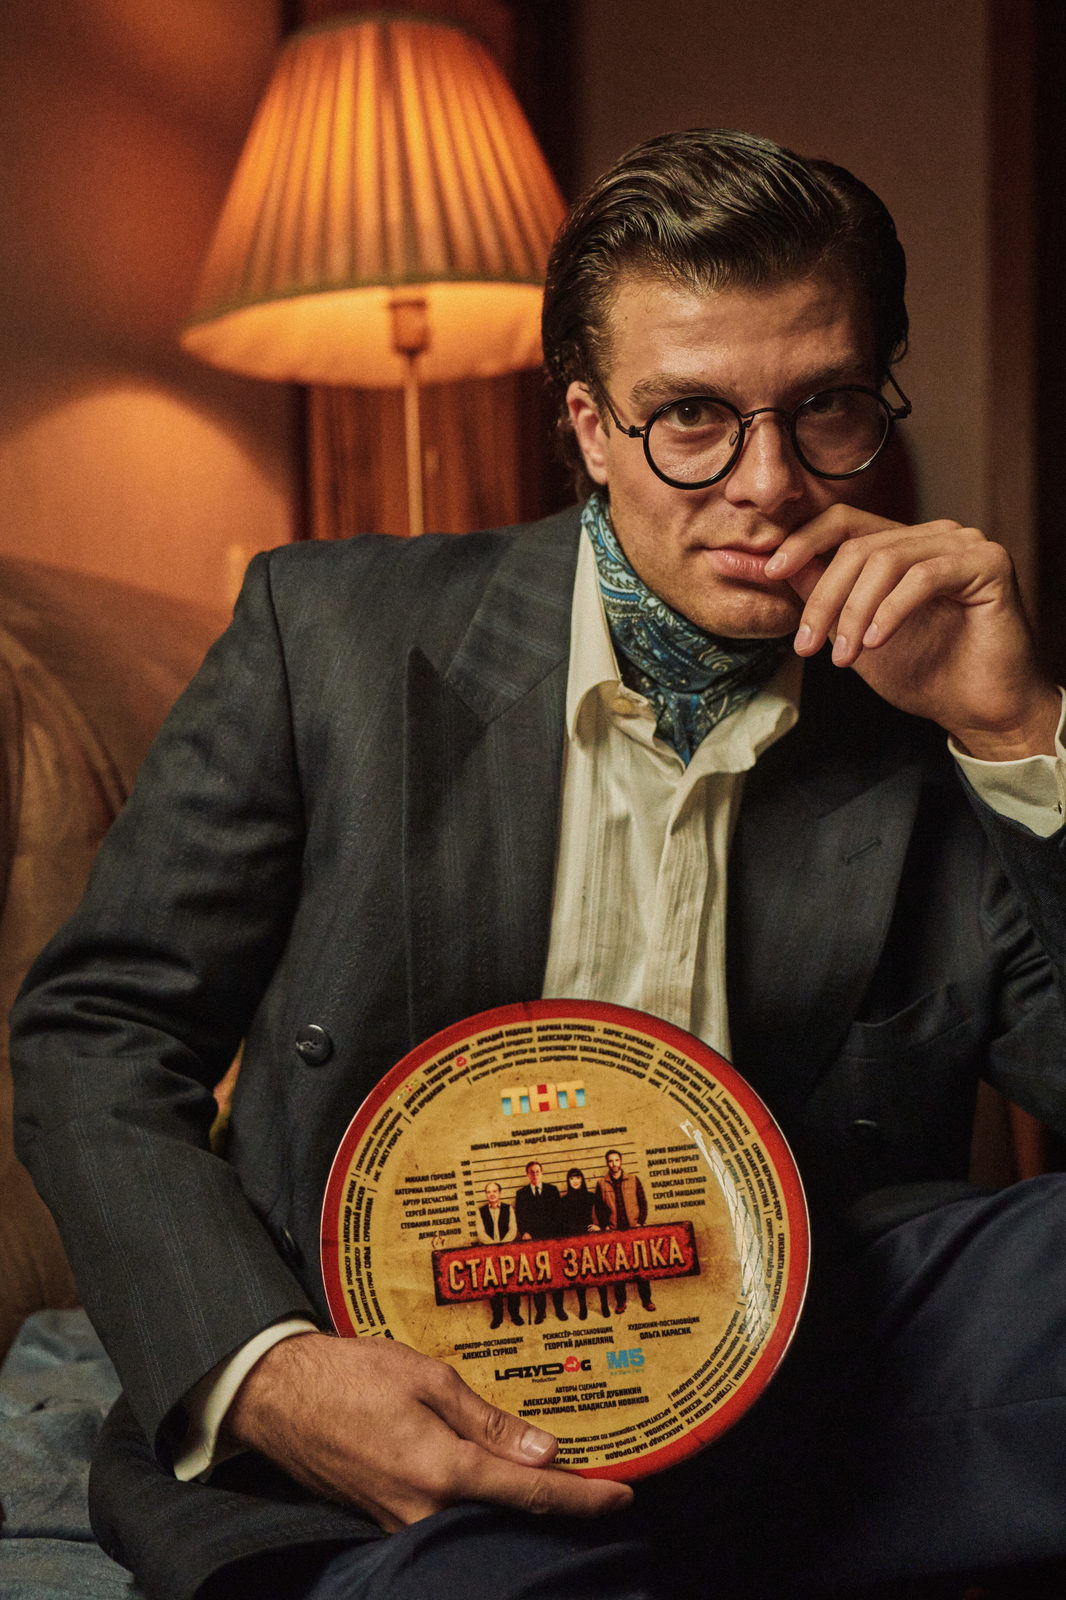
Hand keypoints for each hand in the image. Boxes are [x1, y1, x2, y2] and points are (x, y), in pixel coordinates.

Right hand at [227, 1332, 631, 1530]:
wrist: (278, 1397)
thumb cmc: (349, 1375)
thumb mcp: (426, 1378)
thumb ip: (487, 1420)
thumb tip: (544, 1451)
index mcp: (442, 1471)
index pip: (530, 1495)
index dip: (583, 1498)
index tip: (624, 1495)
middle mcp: (425, 1510)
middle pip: (510, 1516)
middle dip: (557, 1502)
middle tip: (600, 1479)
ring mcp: (402, 1522)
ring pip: (480, 1519)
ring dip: (518, 1500)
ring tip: (554, 1473)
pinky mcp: (387, 1518)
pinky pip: (449, 1516)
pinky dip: (481, 1498)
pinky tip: (497, 1474)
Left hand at [764, 505, 1060, 758]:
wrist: (979, 711)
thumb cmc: (924, 674)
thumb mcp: (856, 632)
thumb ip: (825, 595)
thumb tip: (779, 565)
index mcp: (905, 544)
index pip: (845, 522)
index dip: (803, 541)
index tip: (770, 572)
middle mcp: (936, 535)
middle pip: (858, 546)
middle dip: (824, 598)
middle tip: (807, 646)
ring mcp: (965, 544)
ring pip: (886, 560)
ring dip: (855, 613)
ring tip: (845, 657)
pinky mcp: (988, 562)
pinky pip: (923, 577)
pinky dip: (891, 611)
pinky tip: (877, 643)